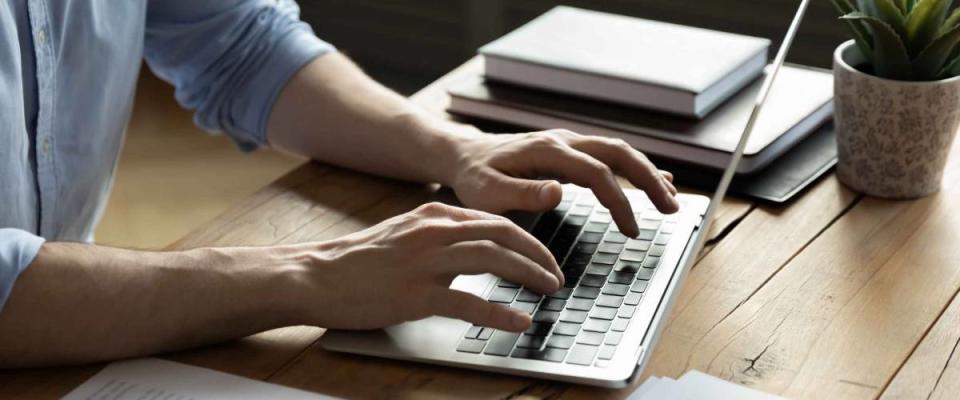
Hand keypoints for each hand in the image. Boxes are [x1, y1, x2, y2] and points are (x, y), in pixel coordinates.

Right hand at [290, 202, 562, 331]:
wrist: (315, 275)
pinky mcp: (415, 294)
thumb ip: (440, 236)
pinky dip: (499, 312)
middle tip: (556, 275)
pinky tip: (519, 321)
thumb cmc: (357, 261)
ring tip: (549, 290)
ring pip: (493, 260)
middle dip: (538, 254)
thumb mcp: (404, 234)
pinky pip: (468, 302)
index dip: (528, 238)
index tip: (544, 256)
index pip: (495, 220)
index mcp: (433, 217)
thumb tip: (476, 247)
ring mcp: (425, 262)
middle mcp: (434, 232)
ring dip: (529, 275)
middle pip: (503, 234)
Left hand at [447, 129, 678, 237]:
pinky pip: (609, 156)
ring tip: (670, 200)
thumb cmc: (473, 177)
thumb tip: (558, 192)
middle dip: (649, 179)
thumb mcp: (488, 192)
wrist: (463, 155)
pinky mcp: (569, 151)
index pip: (596, 173)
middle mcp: (563, 140)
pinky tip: (657, 179)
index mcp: (546, 150)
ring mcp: (568, 142)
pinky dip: (634, 168)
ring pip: (618, 151)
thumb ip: (522, 193)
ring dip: (647, 173)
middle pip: (618, 153)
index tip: (632, 230)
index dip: (619, 201)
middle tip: (671, 209)